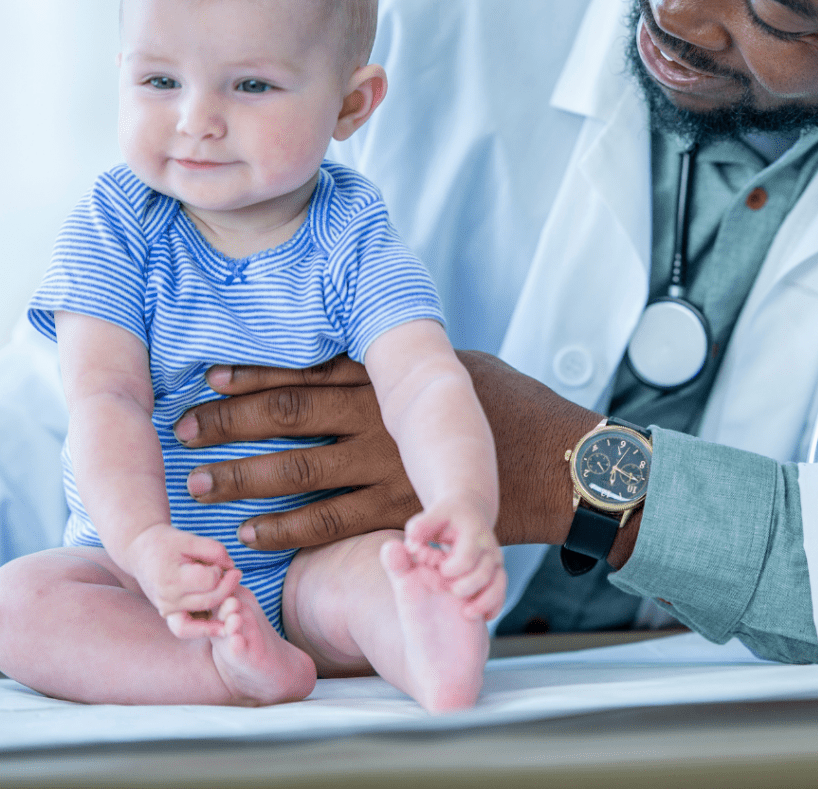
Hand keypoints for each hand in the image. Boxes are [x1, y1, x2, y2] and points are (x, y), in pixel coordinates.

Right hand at [125, 523, 241, 636]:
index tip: (220, 562)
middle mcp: (168, 600)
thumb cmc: (167, 543)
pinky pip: (189, 628)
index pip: (209, 581)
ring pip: (202, 617)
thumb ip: (215, 550)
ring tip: (233, 599)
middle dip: (228, 587)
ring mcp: (167, 611)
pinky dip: (206, 625)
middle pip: (210, 600)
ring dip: (221, 608)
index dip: (220, 570)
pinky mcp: (169, 616)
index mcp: (172, 578)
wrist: (141, 553)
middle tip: (237, 573)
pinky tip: (221, 621)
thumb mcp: (191, 539)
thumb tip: (231, 568)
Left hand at [177, 352, 641, 562]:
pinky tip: (251, 532)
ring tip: (199, 483)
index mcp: (392, 375)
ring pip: (298, 469)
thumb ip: (408, 366)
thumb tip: (368, 357)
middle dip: (231, 423)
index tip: (210, 377)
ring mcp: (388, 466)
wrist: (561, 461)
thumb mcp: (460, 366)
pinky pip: (331, 521)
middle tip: (185, 429)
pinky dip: (287, 527)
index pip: (308, 370)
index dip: (255, 374)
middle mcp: (380, 417)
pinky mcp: (401, 512)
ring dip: (243, 476)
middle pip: (288, 415)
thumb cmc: (513, 406)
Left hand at [404, 496, 505, 620]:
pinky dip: (494, 605)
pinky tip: (482, 617)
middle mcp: (487, 545)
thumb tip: (409, 545)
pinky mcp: (497, 569)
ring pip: (498, 582)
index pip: (467, 557)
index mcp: (471, 531)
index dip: (453, 569)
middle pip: (484, 573)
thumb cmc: (442, 519)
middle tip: (450, 591)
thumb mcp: (429, 518)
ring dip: (483, 601)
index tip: (440, 571)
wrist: (468, 511)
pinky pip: (502, 590)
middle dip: (467, 587)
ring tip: (466, 612)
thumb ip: (418, 530)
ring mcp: (495, 558)